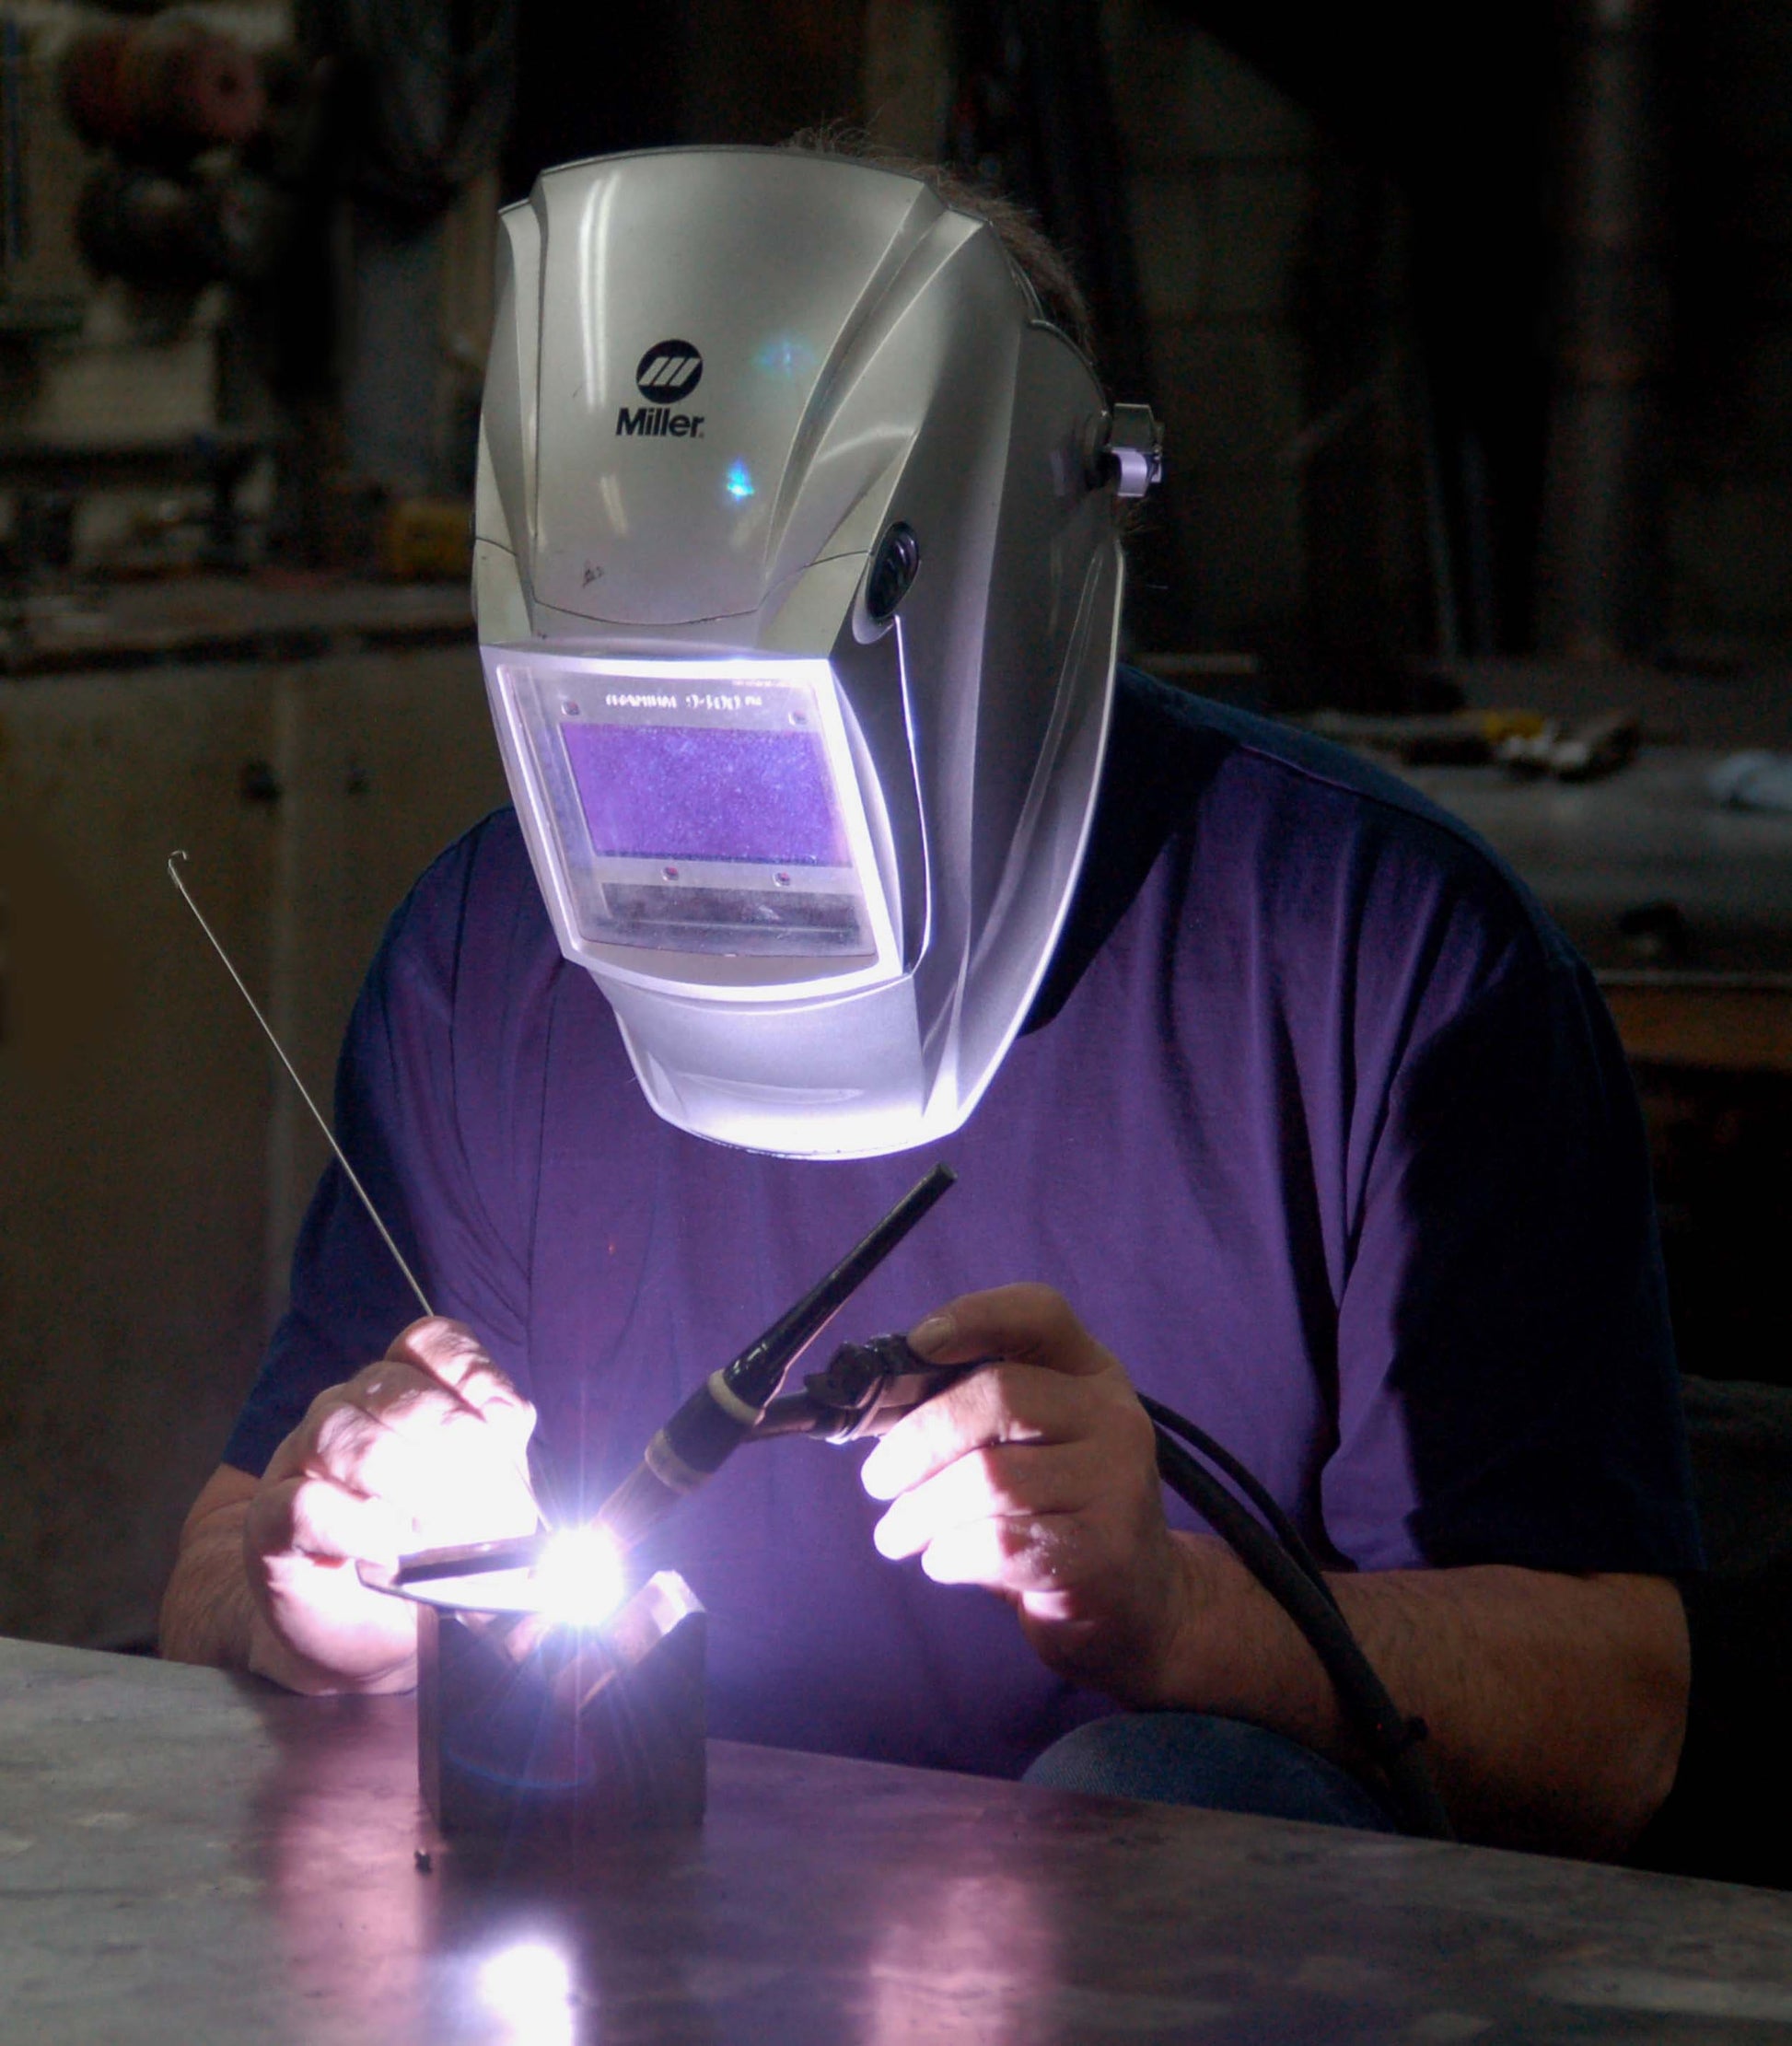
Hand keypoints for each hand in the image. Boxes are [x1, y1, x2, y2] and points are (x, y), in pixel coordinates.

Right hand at [242, 1318, 537, 1692]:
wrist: (353, 1624)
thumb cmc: (426, 1554)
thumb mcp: (486, 1511)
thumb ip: (517, 1497)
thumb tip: (565, 1538)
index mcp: (408, 1389)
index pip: (433, 1343)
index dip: (474, 1378)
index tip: (507, 1428)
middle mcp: (353, 1407)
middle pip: (398, 1392)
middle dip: (456, 1446)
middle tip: (493, 1511)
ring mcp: (303, 1458)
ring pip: (346, 1435)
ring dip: (407, 1485)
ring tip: (440, 1537)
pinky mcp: (270, 1522)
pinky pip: (305, 1502)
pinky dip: (356, 1525)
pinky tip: (386, 1549)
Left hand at [859, 1285, 1191, 1702]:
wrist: (1140, 1600)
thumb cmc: (1058, 1511)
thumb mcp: (1031, 1444)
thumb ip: (970, 1414)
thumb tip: (875, 1406)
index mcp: (1090, 1373)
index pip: (1039, 1314)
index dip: (973, 1316)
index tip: (917, 1344)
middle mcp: (1113, 1416)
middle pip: (998, 1396)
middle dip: (917, 1438)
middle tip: (877, 1479)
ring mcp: (1116, 1483)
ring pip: (990, 1478)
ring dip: (920, 1510)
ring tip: (896, 1534)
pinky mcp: (1103, 1552)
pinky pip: (1001, 1543)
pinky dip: (950, 1553)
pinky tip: (941, 1560)